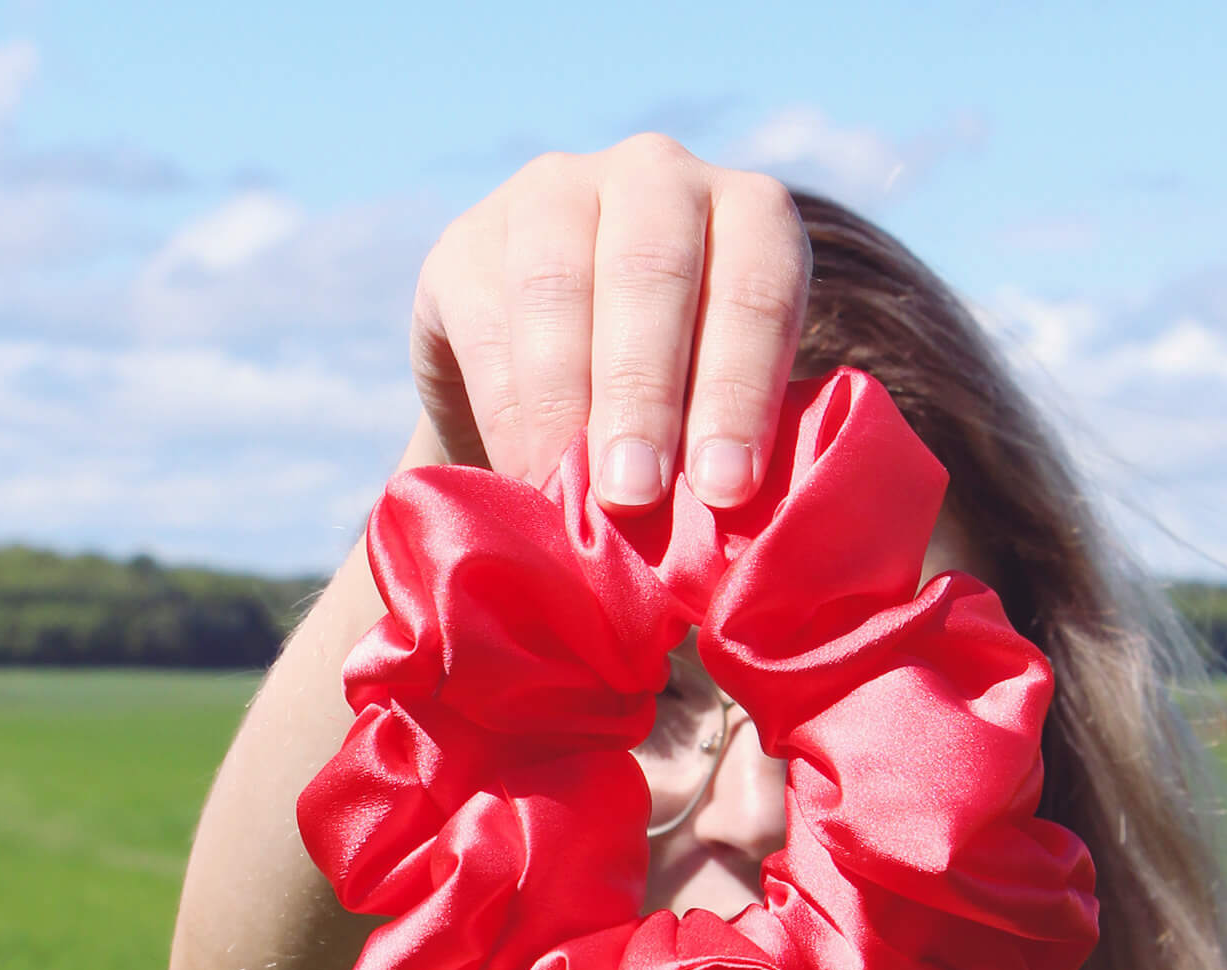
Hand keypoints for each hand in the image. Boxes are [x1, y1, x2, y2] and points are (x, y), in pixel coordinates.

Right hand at [408, 134, 811, 512]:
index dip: (740, 392)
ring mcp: (556, 194)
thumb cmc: (675, 418)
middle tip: (636, 497)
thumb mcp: (721, 417)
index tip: (725, 489)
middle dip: (644, 397)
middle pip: (652, 274)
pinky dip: (506, 412)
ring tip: (569, 495)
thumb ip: (734, 451)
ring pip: (559, 287)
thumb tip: (729, 535)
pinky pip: (487, 322)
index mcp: (751, 216)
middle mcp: (657, 178)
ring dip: (564, 404)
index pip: (757, 289)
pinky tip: (521, 476)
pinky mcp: (469, 242)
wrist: (551, 397)